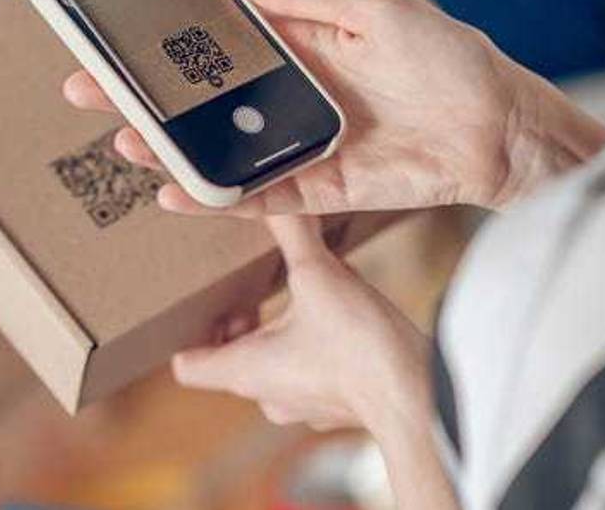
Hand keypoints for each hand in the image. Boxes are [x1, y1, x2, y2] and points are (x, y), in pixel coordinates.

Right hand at [63, 0, 604, 215]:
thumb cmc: (446, 57)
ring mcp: (300, 147)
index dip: (168, 46)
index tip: (118, 40)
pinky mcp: (319, 189)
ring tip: (123, 139)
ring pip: (219, 152)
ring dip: (169, 149)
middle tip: (90, 92)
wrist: (500, 127)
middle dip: (147, 99)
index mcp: (301, 49)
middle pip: (204, 103)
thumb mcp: (370, 10)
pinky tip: (173, 190)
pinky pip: (257, 195)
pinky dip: (215, 196)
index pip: (217, 47)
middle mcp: (291, 100)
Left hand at [174, 215, 455, 507]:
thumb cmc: (358, 345)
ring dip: (281, 339)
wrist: (417, 396)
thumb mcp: (319, 275)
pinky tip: (340, 326)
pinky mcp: (339, 409)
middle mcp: (269, 397)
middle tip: (256, 296)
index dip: (189, 337)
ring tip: (301, 305)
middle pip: (233, 363)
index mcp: (246, 371)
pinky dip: (316, 354)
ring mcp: (304, 409)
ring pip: (275, 372)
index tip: (208, 308)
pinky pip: (313, 380)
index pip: (187, 367)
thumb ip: (292, 233)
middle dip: (243, 328)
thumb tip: (274, 194)